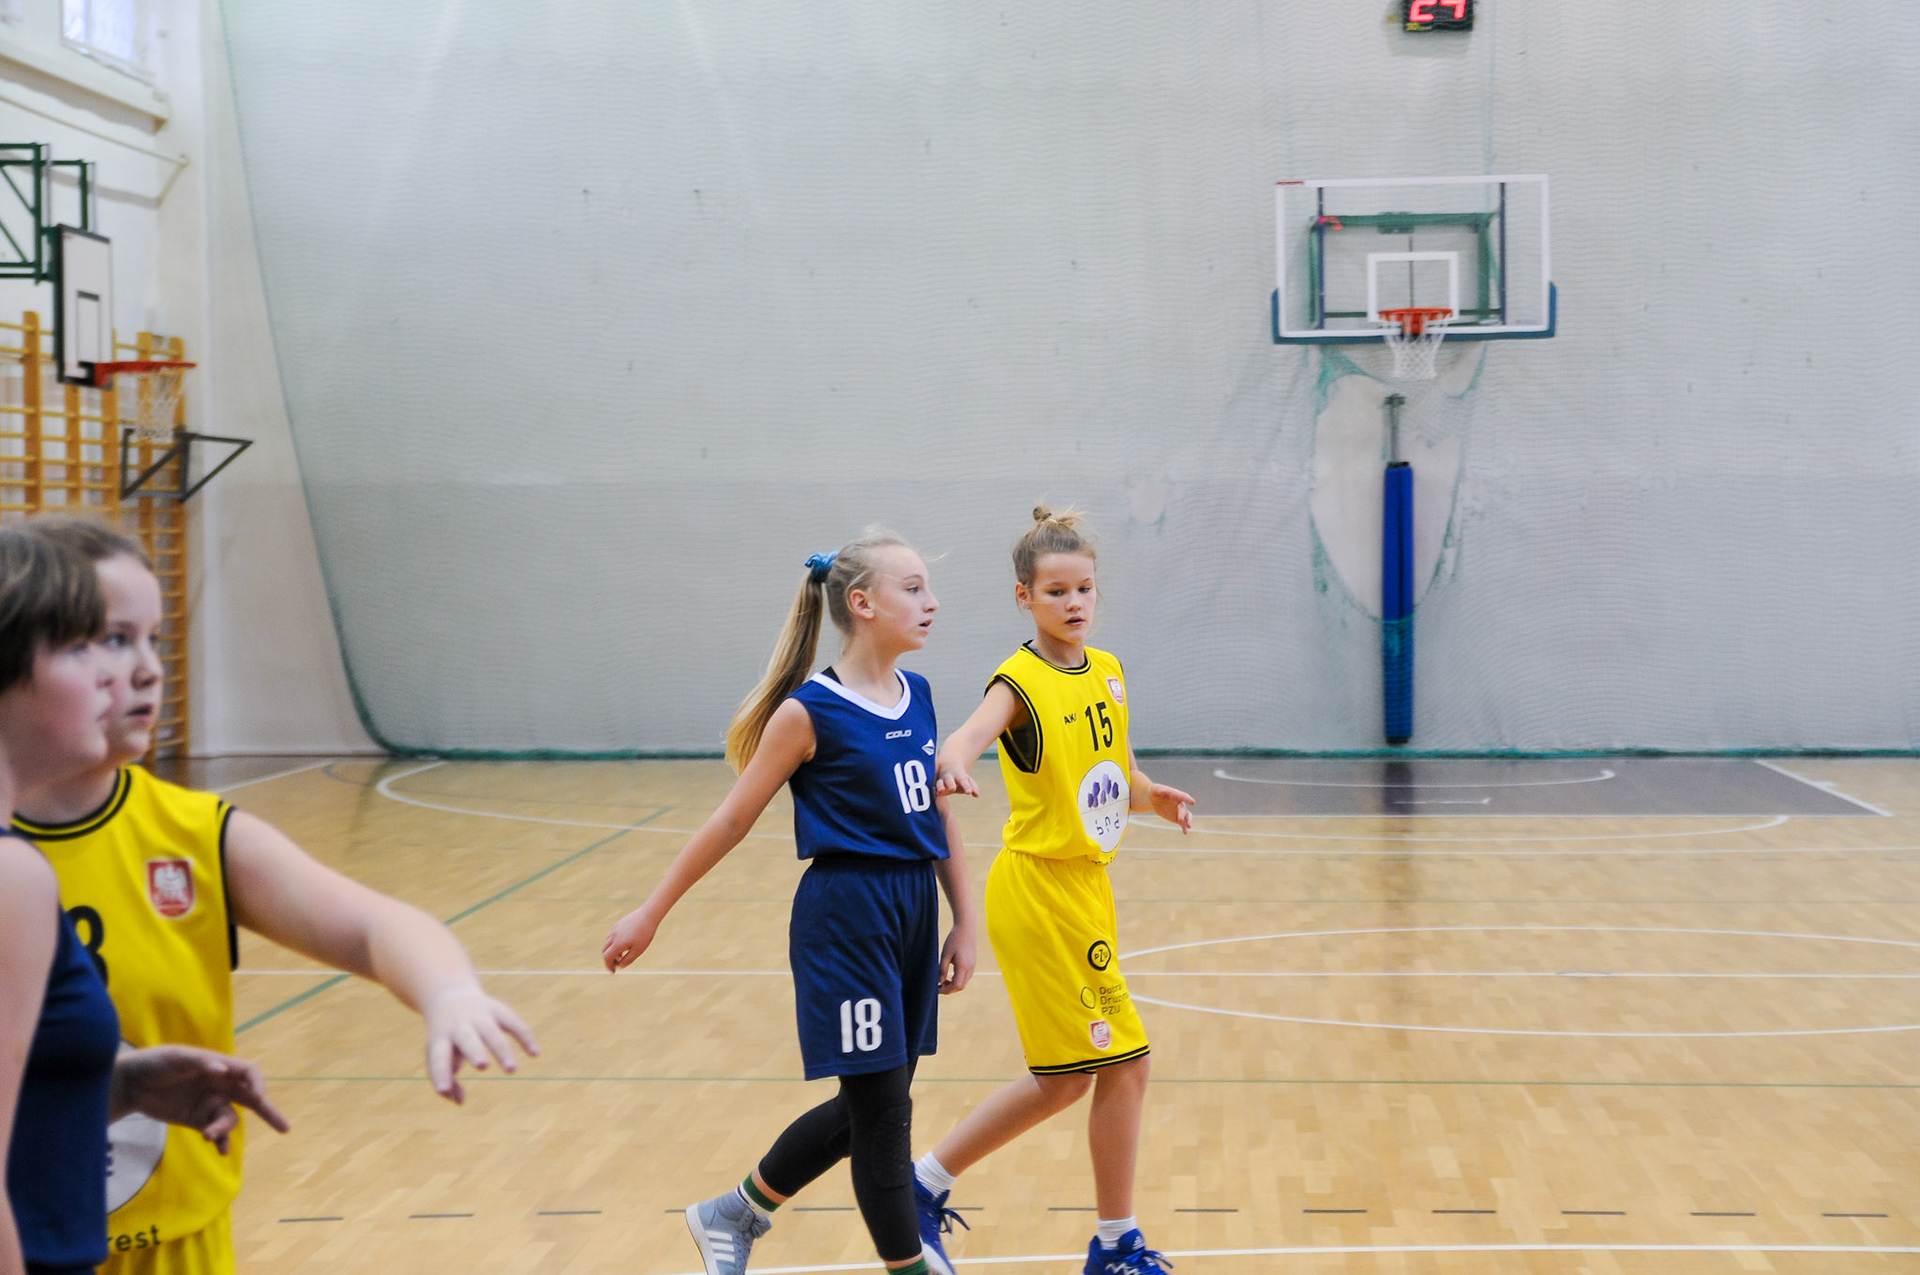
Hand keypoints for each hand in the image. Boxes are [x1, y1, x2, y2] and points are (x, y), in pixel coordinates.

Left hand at [110, 1046, 290, 1152]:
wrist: (129, 1083)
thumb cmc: (155, 1062)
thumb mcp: (176, 1058)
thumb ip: (200, 1062)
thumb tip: (223, 1070)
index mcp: (219, 1066)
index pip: (249, 1073)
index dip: (258, 1084)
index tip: (259, 1097)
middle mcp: (219, 1085)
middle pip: (251, 1098)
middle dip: (268, 1111)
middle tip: (284, 1128)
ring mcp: (208, 1104)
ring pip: (229, 1119)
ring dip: (224, 1128)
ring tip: (207, 1135)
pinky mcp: (196, 1120)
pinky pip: (214, 1133)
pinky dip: (220, 1142)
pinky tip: (221, 1151)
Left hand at [422, 982, 540, 1104]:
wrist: (451, 997)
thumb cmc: (444, 1038)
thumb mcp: (435, 1056)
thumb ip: (445, 1081)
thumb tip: (461, 1102)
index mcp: (440, 1038)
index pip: (438, 1057)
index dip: (441, 1074)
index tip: (443, 1090)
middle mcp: (459, 1026)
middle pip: (468, 1039)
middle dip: (476, 1051)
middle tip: (483, 1066)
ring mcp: (480, 1017)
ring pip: (493, 1033)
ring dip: (502, 1050)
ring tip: (511, 1070)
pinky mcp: (499, 1011)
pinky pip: (515, 1024)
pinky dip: (525, 1037)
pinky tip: (535, 1054)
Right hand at [601, 906, 660, 972]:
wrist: (648, 915)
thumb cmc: (645, 934)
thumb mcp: (638, 950)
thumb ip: (628, 960)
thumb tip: (619, 966)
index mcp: (617, 944)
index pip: (607, 958)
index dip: (608, 966)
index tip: (613, 971)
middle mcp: (613, 936)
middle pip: (605, 951)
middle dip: (609, 959)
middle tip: (617, 963)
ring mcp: (614, 929)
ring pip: (608, 943)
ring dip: (612, 950)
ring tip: (623, 954)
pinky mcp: (618, 924)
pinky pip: (612, 936)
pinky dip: (614, 943)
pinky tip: (624, 943)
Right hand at [934, 764, 978, 797]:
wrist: (946, 766)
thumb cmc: (959, 777)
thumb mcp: (967, 780)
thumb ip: (973, 787)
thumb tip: (977, 795)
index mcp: (959, 776)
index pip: (963, 781)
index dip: (966, 786)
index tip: (968, 792)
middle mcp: (949, 778)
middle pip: (950, 780)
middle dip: (951, 784)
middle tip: (952, 788)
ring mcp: (940, 781)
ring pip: (939, 782)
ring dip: (940, 786)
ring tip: (940, 791)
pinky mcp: (933, 785)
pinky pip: (932, 787)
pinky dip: (933, 790)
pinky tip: (933, 794)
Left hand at [937, 920, 977, 994]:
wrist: (966, 927)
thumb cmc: (954, 939)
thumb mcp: (945, 955)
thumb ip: (942, 969)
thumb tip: (939, 982)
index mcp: (963, 967)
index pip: (956, 986)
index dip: (946, 990)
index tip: (936, 989)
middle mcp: (970, 968)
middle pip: (960, 986)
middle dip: (949, 989)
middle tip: (938, 985)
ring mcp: (973, 966)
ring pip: (964, 982)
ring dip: (954, 984)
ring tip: (943, 979)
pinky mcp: (973, 963)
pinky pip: (966, 976)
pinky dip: (958, 979)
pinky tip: (950, 974)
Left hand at [1149, 783, 1194, 832]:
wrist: (1153, 799)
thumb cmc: (1155, 792)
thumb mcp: (1155, 790)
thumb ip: (1160, 790)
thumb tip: (1164, 791)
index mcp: (1176, 794)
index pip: (1182, 796)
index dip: (1187, 799)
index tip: (1193, 802)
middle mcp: (1180, 803)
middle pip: (1183, 809)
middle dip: (1182, 814)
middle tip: (1180, 820)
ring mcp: (1179, 811)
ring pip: (1187, 816)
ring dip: (1188, 821)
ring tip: (1188, 827)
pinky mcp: (1177, 818)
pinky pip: (1182, 823)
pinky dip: (1184, 827)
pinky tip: (1185, 832)